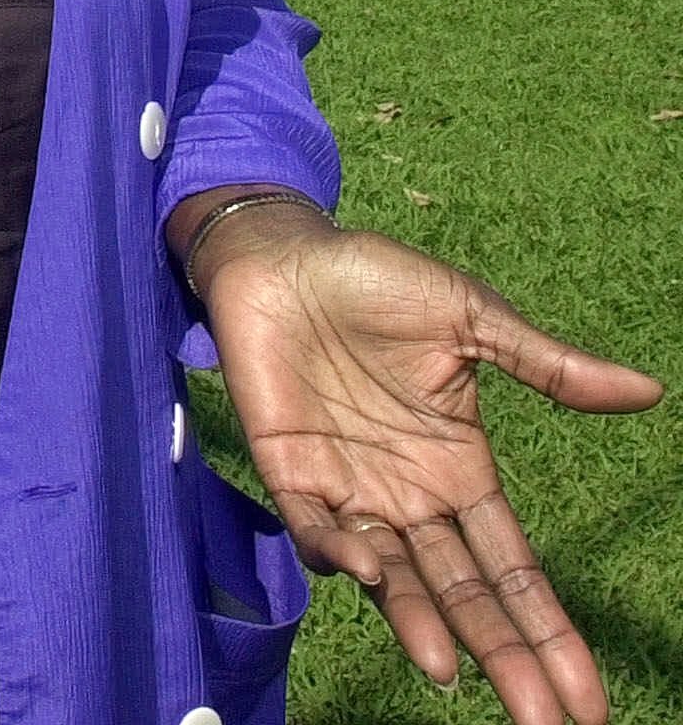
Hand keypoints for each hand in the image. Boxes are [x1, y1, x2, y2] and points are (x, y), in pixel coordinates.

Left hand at [198, 217, 661, 724]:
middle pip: (461, 592)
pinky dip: (334, 551)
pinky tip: (364, 569)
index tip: (587, 699)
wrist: (283, 251)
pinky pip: (312, 526)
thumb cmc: (376, 280)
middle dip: (501, 655)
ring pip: (390, 576)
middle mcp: (407, 495)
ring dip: (416, 620)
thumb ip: (547, 366)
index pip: (513, 569)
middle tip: (540, 718)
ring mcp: (347, 487)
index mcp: (459, 470)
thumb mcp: (472, 318)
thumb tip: (649, 390)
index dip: (547, 630)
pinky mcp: (287, 468)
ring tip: (444, 666)